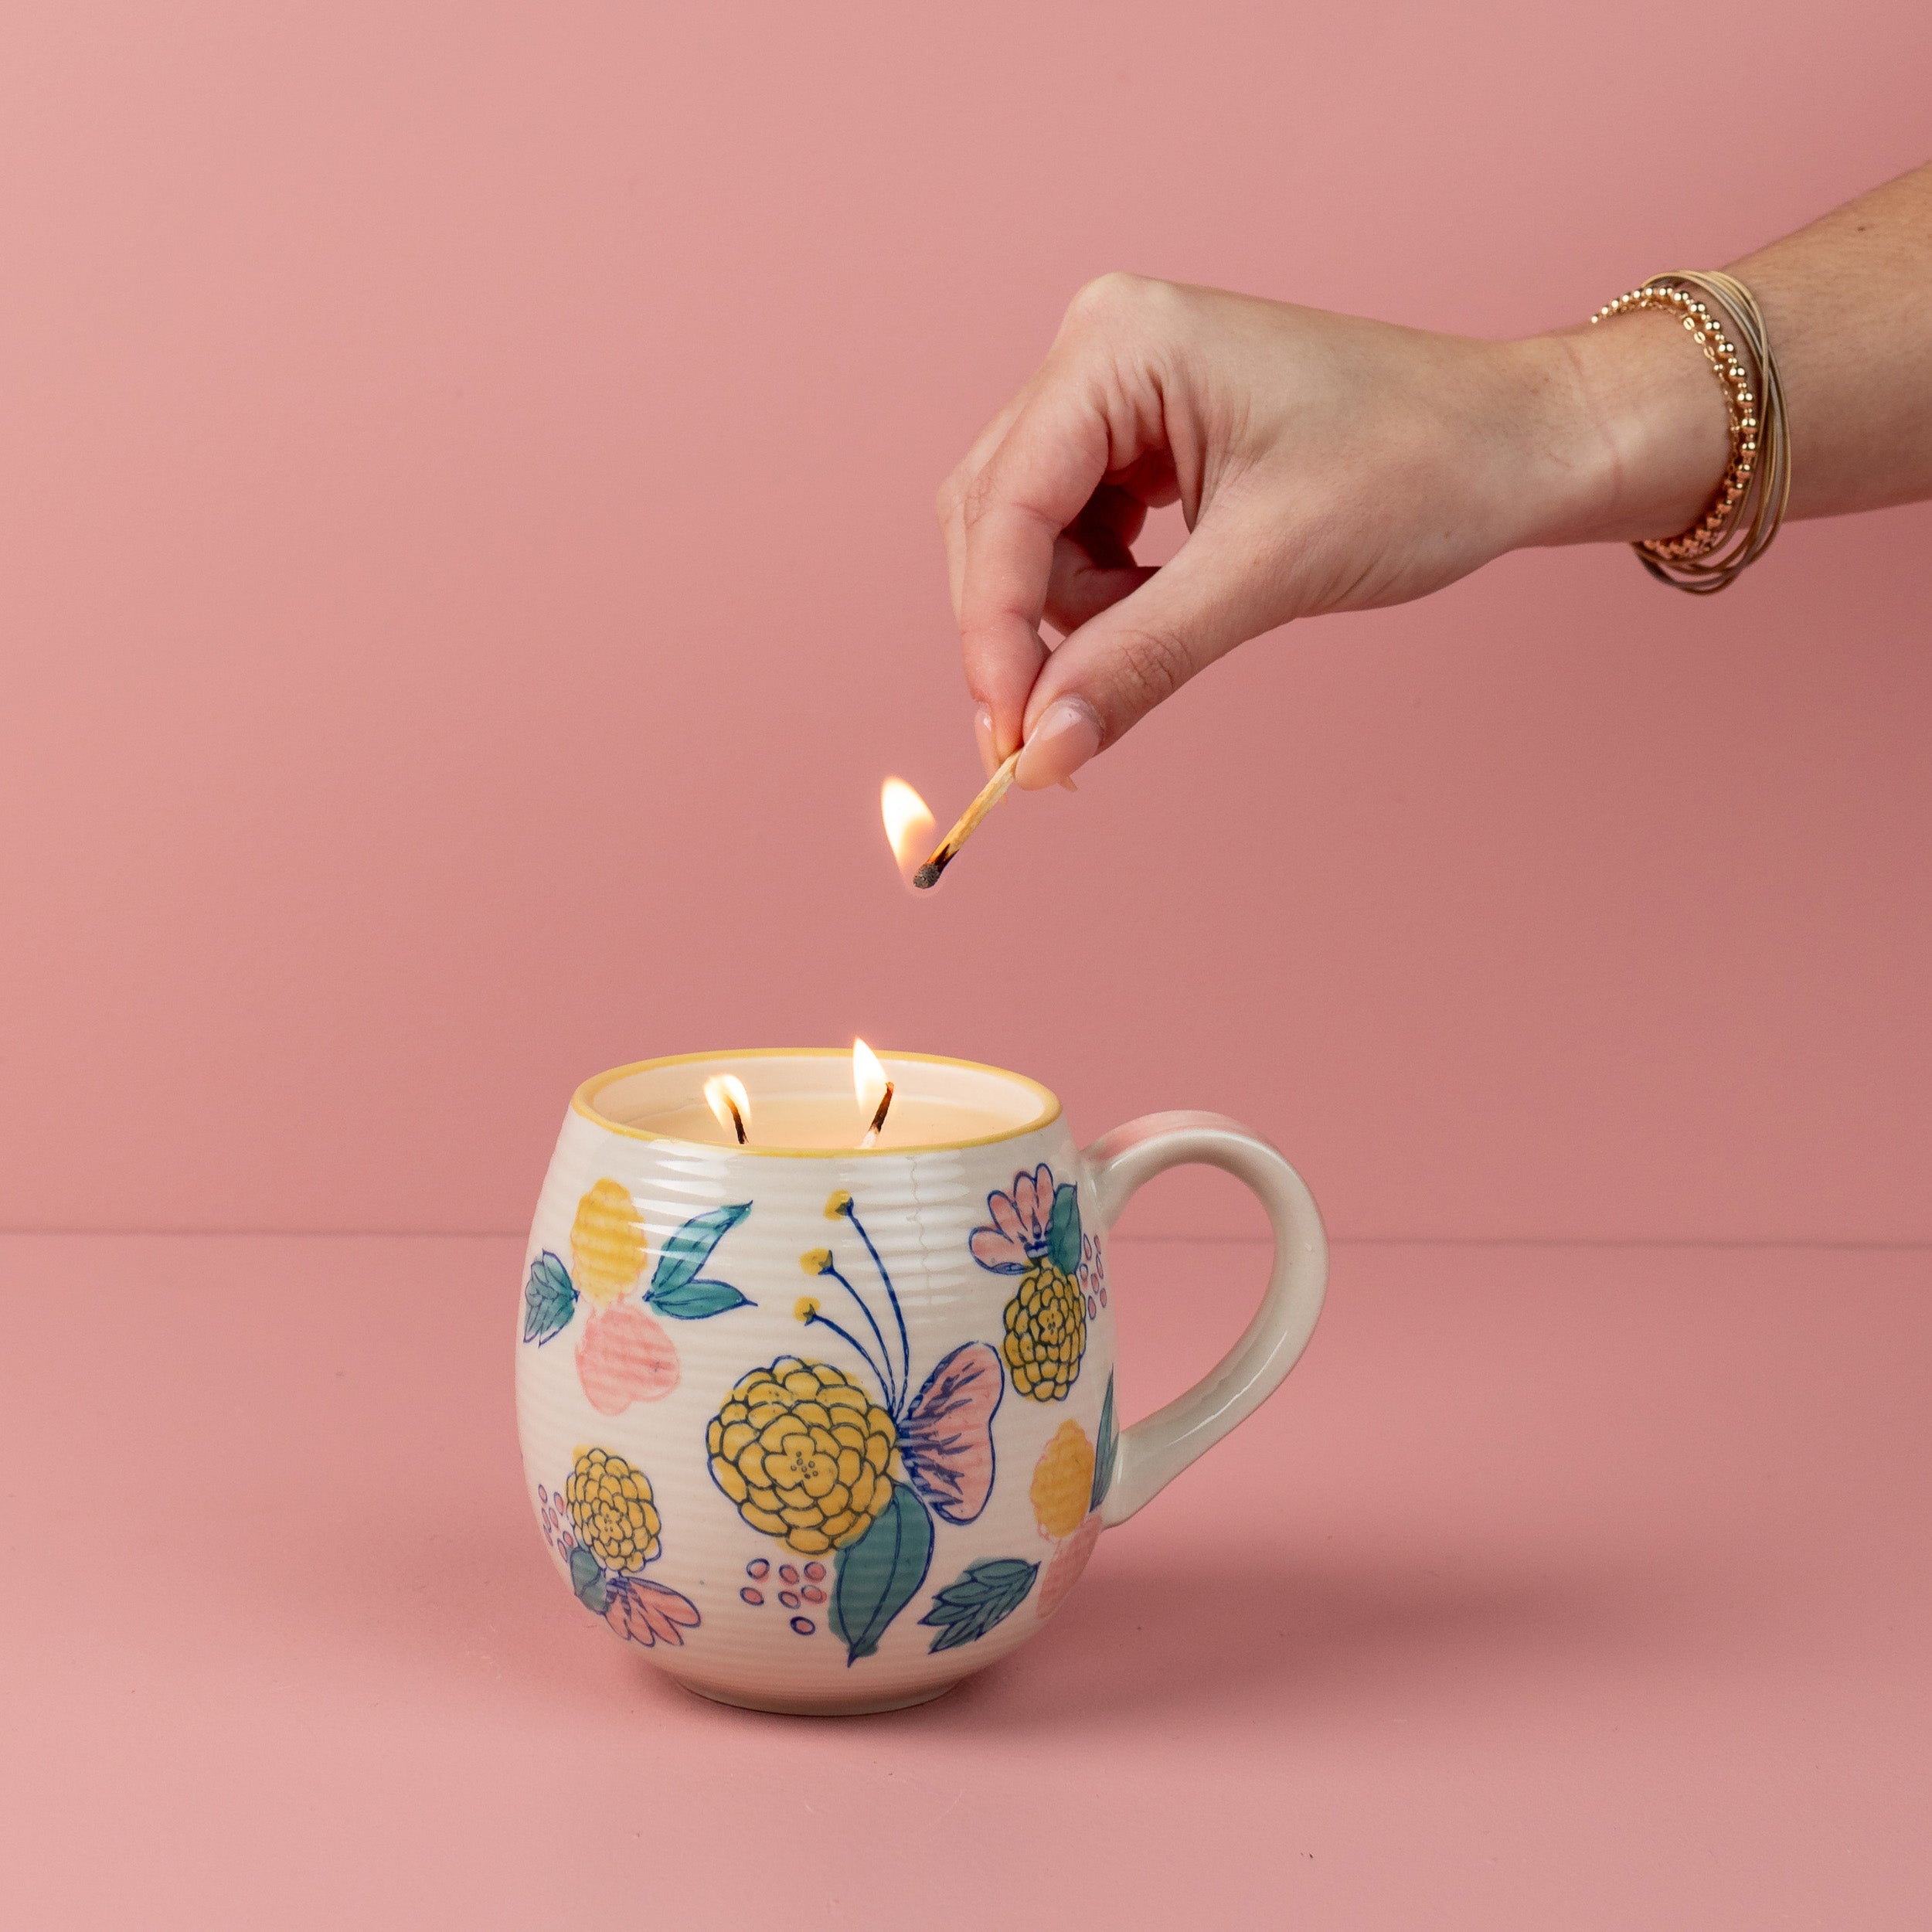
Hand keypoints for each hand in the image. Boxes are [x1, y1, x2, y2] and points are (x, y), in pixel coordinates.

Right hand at [935, 274, 1727, 786]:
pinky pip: (1074, 535)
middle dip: (1020, 633)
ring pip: (1027, 537)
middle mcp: (1101, 349)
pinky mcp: (1143, 435)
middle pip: (994, 519)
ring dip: (1070, 618)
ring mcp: (1119, 390)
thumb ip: (1140, 660)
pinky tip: (1166, 606)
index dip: (993, 635)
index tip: (1007, 744)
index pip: (1006, 507)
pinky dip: (1102, 597)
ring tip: (1171, 631)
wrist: (1518, 445)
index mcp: (1120, 344)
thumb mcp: (1269, 572)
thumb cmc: (1423, 468)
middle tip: (1050, 742)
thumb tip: (1040, 752)